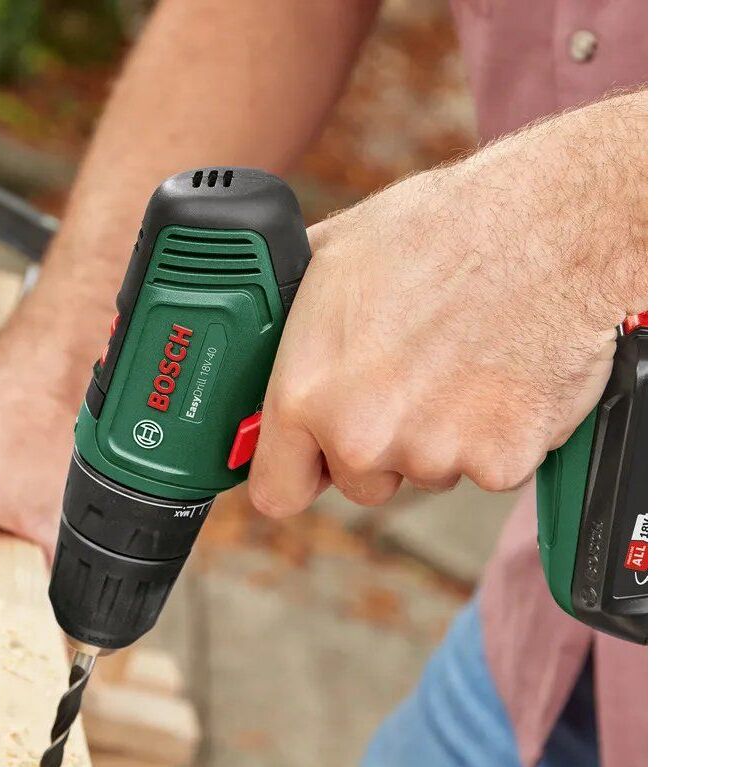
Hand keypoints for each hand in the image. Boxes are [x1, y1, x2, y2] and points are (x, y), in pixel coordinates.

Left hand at [249, 93, 645, 516]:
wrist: (547, 228)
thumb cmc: (442, 230)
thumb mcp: (332, 256)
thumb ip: (290, 320)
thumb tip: (265, 335)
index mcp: (307, 394)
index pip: (277, 490)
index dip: (297, 472)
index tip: (314, 460)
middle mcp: (361, 435)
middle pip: (359, 483)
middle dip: (379, 445)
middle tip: (409, 378)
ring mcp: (432, 455)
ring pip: (426, 472)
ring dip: (440, 436)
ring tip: (460, 360)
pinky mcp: (500, 463)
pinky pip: (488, 468)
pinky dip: (499, 435)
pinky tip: (503, 375)